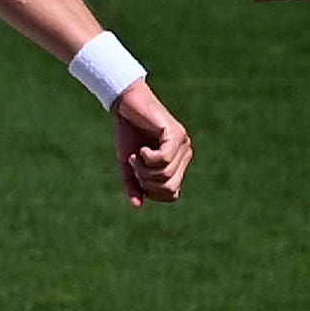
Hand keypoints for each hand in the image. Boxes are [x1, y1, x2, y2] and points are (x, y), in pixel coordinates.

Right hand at [111, 85, 189, 206]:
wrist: (125, 106)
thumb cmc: (128, 133)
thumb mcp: (128, 165)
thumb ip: (133, 184)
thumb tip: (138, 204)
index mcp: (177, 164)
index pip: (171, 194)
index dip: (150, 192)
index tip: (136, 176)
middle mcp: (184, 155)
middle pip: (169, 187)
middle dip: (146, 182)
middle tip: (135, 166)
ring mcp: (182, 144)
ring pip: (165, 174)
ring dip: (143, 169)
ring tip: (135, 155)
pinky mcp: (175, 134)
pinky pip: (164, 159)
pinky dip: (147, 158)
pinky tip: (141, 149)